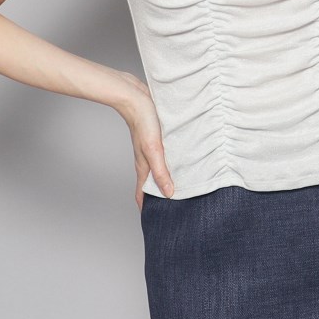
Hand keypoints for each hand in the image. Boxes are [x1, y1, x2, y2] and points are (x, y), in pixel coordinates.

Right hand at [115, 72, 174, 209]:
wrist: (135, 95)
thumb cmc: (143, 121)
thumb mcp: (154, 149)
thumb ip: (160, 171)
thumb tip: (169, 193)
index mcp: (144, 166)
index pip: (143, 195)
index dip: (148, 209)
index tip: (157, 223)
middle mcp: (146, 160)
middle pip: (152, 184)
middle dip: (161, 197)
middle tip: (176, 208)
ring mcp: (151, 149)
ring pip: (159, 169)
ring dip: (168, 179)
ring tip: (183, 187)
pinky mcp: (157, 138)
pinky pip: (164, 155)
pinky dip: (172, 162)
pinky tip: (183, 159)